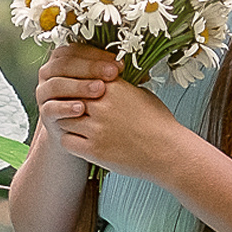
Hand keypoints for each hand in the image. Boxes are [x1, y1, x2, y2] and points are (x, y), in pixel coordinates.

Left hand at [34, 44, 189, 178]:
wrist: (168, 151)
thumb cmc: (159, 123)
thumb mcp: (141, 94)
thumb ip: (119, 86)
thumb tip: (105, 81)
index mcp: (112, 87)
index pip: (79, 79)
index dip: (76, 87)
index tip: (77, 94)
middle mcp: (101, 105)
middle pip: (68, 98)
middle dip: (68, 104)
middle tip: (72, 111)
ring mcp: (96, 129)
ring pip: (63, 119)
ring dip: (68, 123)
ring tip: (77, 127)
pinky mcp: (94, 150)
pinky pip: (66, 141)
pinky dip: (70, 141)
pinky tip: (80, 142)